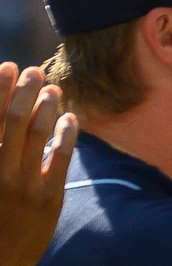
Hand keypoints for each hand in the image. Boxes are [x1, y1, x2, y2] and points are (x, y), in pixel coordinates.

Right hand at [0, 63, 76, 265]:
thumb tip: (5, 125)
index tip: (6, 67)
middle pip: (12, 120)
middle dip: (23, 91)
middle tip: (33, 71)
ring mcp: (23, 185)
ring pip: (37, 135)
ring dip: (46, 107)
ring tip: (53, 89)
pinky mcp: (48, 198)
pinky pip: (60, 158)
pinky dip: (66, 134)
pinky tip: (70, 118)